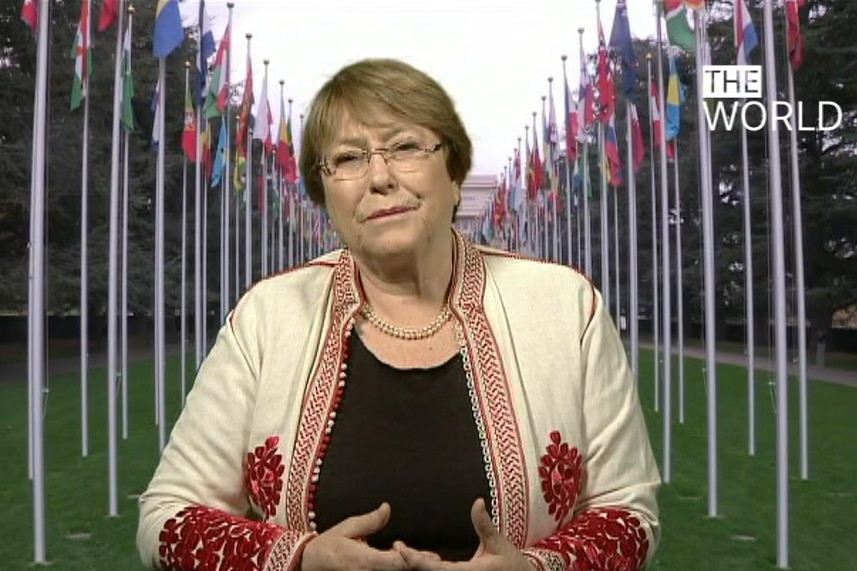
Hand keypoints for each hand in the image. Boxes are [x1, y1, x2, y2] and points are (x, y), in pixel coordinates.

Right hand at [299, 503, 408, 570]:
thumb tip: (387, 508)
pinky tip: (395, 561)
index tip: (399, 543)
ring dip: (402, 565)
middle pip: (399, 569)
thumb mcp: (348, 527)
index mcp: (366, 560)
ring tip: (409, 557)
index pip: (397, 562)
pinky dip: (392, 567)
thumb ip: (371, 520)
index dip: (408, 554)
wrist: (310, 563)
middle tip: (413, 551)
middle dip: (410, 560)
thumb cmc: (328, 546)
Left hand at [393, 498, 533, 570]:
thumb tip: (477, 502)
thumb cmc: (511, 563)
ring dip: (417, 567)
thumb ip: (484, 524)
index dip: (415, 560)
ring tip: (402, 551)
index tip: (401, 548)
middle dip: (411, 563)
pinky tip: (416, 560)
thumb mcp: (499, 543)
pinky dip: (426, 569)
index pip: (436, 569)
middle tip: (397, 546)